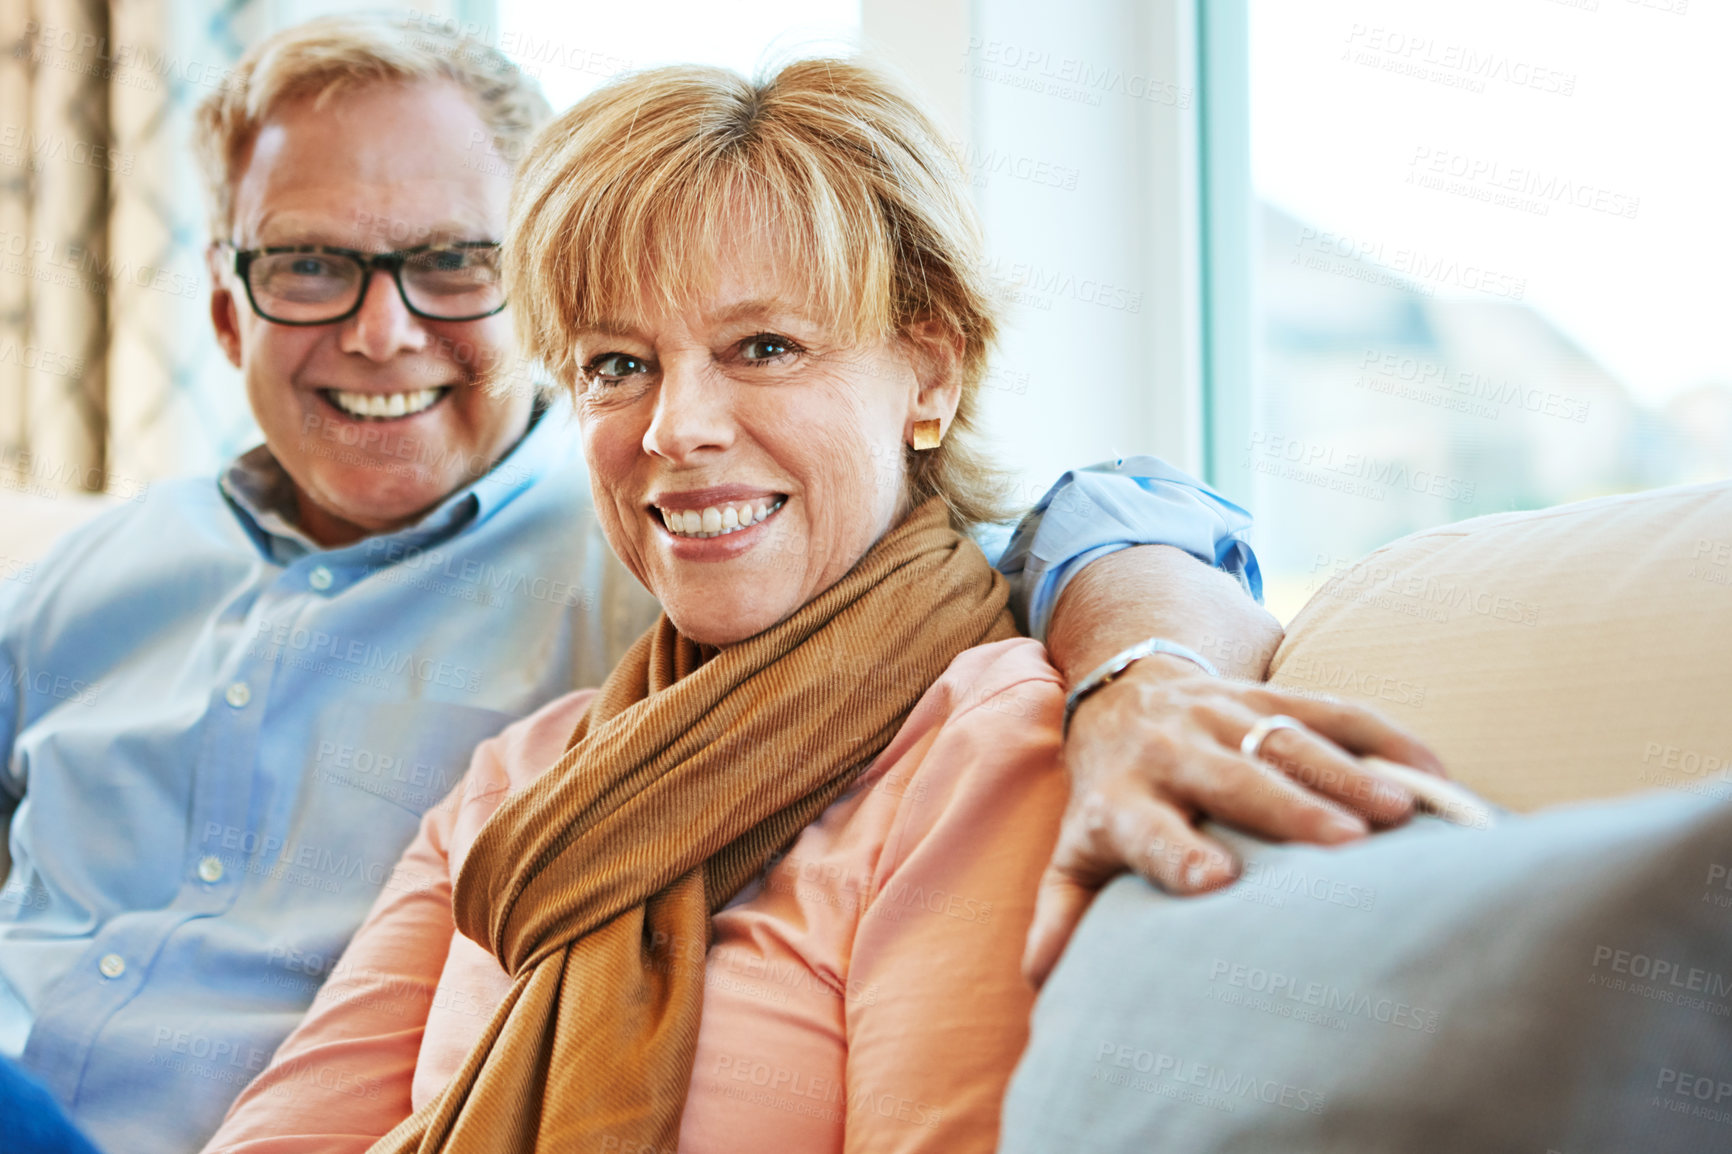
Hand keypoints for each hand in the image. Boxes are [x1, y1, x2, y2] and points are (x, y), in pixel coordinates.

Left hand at [1022, 654, 1444, 986]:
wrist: (1122, 695)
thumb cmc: (1110, 796)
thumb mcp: (1078, 850)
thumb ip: (1063, 910)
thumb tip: (1041, 978)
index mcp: (1121, 796)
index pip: (1147, 826)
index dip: (1177, 851)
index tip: (1216, 882)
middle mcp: (1171, 747)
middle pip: (1232, 776)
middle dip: (1288, 807)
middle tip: (1344, 844)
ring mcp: (1221, 712)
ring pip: (1286, 737)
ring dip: (1344, 772)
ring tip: (1399, 810)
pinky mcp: (1266, 691)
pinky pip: (1330, 707)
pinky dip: (1384, 736)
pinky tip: (1430, 774)